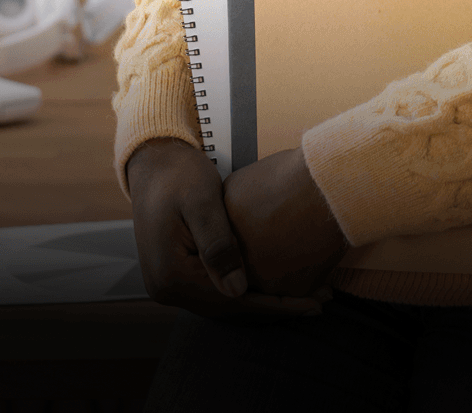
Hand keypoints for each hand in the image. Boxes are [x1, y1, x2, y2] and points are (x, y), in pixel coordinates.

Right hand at [127, 137, 327, 318]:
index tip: (312, 302)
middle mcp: (167, 289)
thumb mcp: (202, 202)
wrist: (153, 163)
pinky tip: (273, 286)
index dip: (274, 305)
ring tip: (305, 297)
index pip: (230, 302)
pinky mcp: (179, 275)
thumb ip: (218, 245)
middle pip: (229, 309)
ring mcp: (171, 284)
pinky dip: (247, 290)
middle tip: (318, 302)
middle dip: (274, 307)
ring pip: (224, 303)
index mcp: (171, 275)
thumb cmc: (179, 174)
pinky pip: (217, 290)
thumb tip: (237, 290)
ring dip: (263, 302)